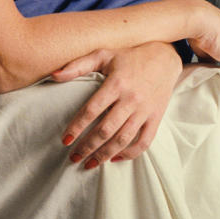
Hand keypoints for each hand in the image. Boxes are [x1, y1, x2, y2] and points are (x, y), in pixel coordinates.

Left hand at [54, 43, 184, 166]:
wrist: (165, 58)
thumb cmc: (130, 57)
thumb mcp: (104, 55)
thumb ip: (78, 65)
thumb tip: (54, 76)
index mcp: (116, 83)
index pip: (92, 110)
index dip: (77, 127)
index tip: (65, 140)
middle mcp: (131, 98)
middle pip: (106, 130)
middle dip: (87, 146)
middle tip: (73, 157)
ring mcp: (145, 110)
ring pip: (123, 139)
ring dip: (105, 154)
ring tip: (90, 163)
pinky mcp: (156, 118)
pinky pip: (144, 141)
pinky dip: (130, 153)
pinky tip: (115, 158)